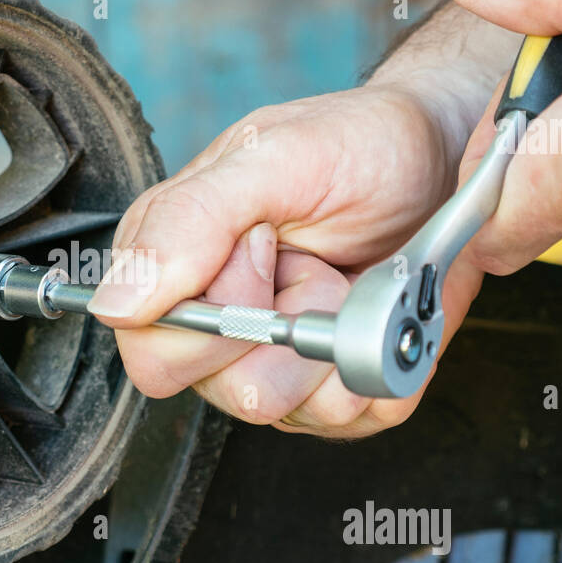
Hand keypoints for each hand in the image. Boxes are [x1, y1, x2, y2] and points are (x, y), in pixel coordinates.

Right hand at [87, 85, 484, 436]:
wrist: (445, 158)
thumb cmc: (358, 144)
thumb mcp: (274, 158)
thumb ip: (189, 221)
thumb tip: (116, 303)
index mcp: (172, 265)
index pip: (154, 353)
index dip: (219, 315)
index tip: (266, 248)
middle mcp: (212, 324)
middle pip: (226, 392)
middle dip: (288, 331)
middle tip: (314, 263)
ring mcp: (271, 362)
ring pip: (291, 411)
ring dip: (337, 344)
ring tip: (346, 281)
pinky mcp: (329, 387)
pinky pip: (353, 417)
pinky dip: (381, 366)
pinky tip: (378, 313)